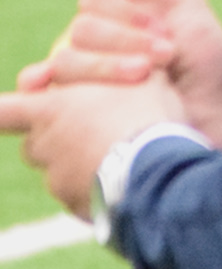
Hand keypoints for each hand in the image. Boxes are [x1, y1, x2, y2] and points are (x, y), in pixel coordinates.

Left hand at [0, 74, 186, 220]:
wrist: (159, 168)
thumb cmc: (145, 114)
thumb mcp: (140, 77)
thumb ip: (117, 69)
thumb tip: (135, 61)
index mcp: (50, 110)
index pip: (3, 112)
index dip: (5, 112)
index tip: (8, 114)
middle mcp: (45, 146)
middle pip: (34, 145)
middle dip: (54, 142)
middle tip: (90, 134)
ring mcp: (58, 181)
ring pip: (58, 173)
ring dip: (77, 167)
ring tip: (118, 160)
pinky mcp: (76, 207)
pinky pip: (80, 197)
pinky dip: (96, 191)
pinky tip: (127, 181)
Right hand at [17, 0, 221, 149]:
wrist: (220, 113)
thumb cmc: (208, 61)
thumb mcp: (182, 9)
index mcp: (115, 20)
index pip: (93, 2)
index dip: (126, 13)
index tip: (163, 30)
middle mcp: (95, 48)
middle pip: (79, 31)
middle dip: (122, 41)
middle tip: (163, 56)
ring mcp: (86, 82)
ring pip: (66, 61)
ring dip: (104, 66)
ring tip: (145, 76)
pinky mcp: (80, 115)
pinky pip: (44, 97)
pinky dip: (39, 87)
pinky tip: (42, 85)